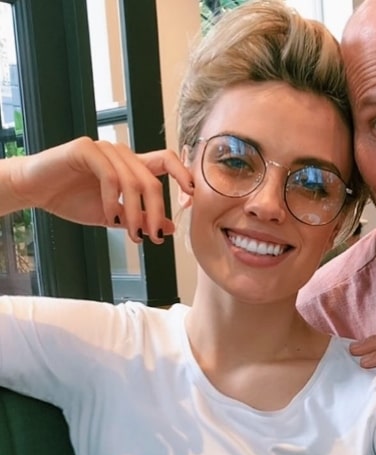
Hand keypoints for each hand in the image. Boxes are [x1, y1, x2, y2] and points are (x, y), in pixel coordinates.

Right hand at [9, 137, 193, 242]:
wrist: (36, 191)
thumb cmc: (73, 200)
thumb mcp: (114, 216)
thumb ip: (140, 219)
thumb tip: (168, 228)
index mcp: (132, 166)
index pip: (167, 162)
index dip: (184, 176)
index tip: (192, 198)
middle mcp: (122, 154)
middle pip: (152, 180)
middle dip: (156, 212)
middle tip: (154, 237)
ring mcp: (104, 149)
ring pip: (133, 181)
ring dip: (136, 212)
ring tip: (132, 233)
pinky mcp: (85, 149)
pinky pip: (109, 175)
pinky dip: (113, 200)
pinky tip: (110, 216)